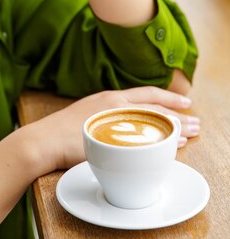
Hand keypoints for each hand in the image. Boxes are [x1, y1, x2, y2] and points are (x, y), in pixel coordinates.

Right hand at [29, 86, 199, 175]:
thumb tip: (123, 130)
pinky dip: (162, 139)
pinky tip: (173, 144)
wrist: (41, 142)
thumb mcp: (89, 122)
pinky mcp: (111, 135)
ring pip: (153, 119)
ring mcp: (113, 119)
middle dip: (179, 114)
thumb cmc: (59, 135)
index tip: (185, 101)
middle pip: (154, 107)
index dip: (168, 97)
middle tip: (196, 122)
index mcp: (108, 98)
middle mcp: (113, 104)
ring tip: (192, 133)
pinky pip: (144, 136)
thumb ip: (107, 121)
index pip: (146, 95)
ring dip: (175, 126)